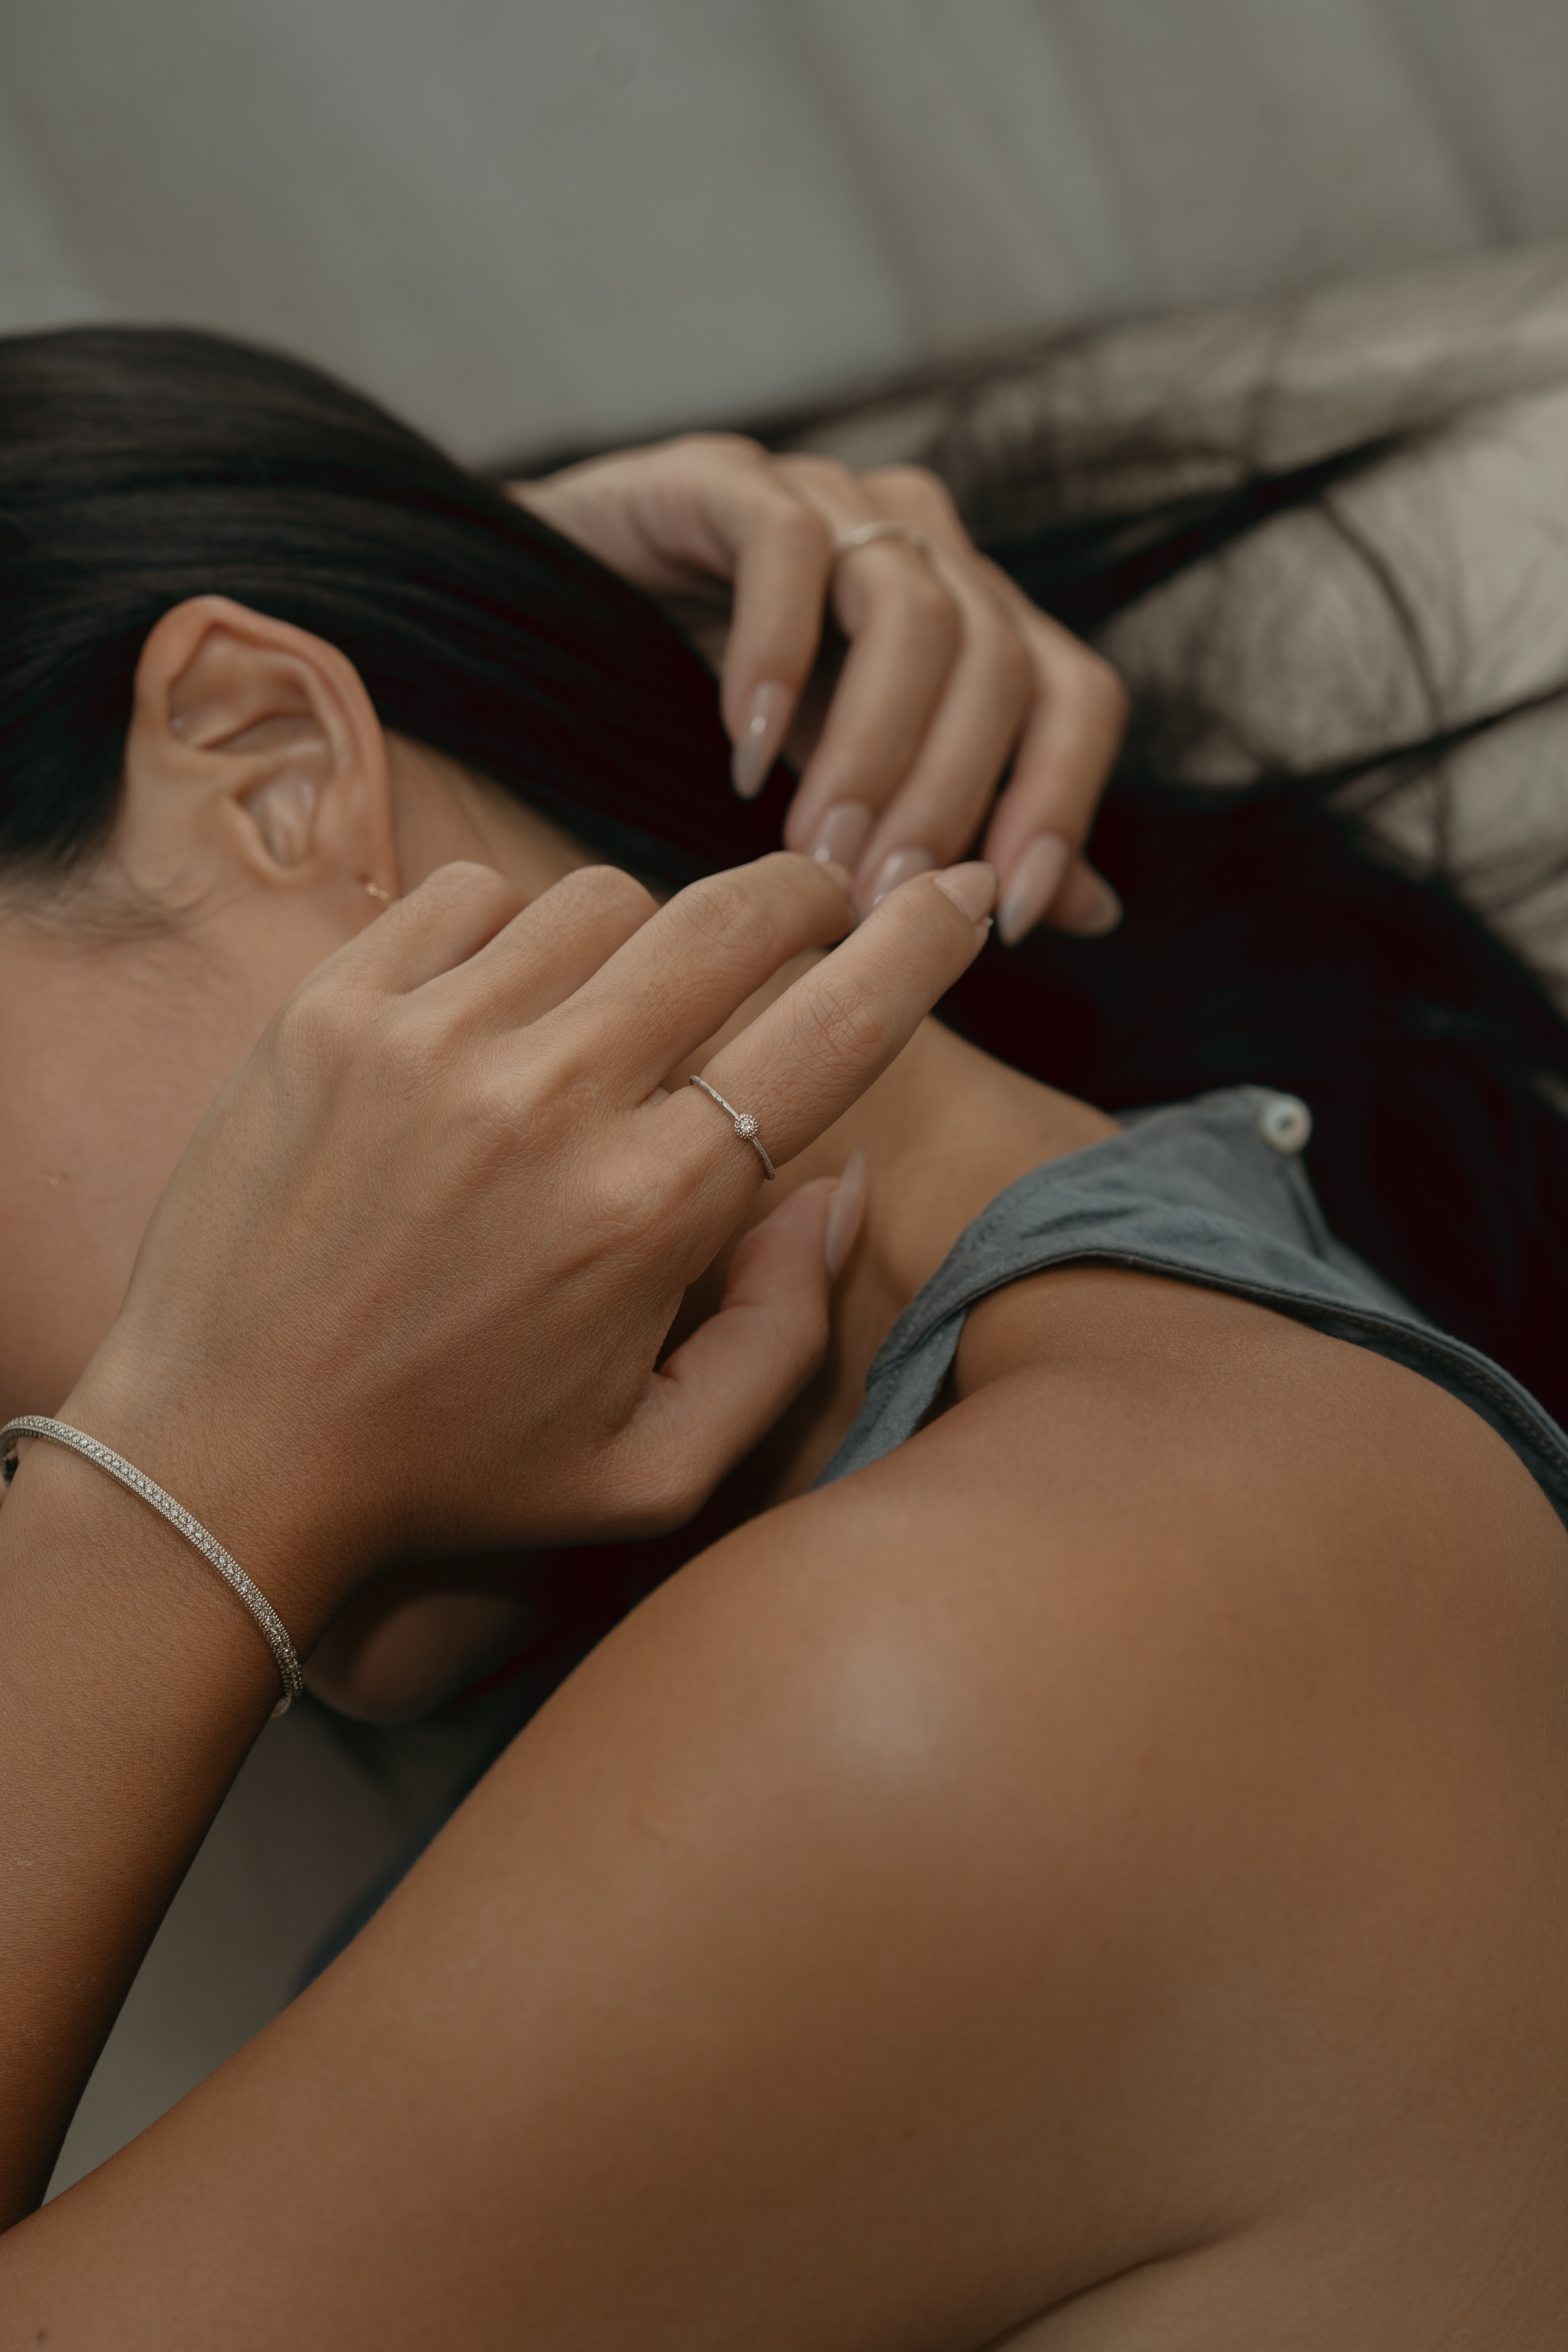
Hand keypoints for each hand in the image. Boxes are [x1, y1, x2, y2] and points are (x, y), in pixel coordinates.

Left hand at [65, 851, 996, 1645]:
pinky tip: (503, 1002)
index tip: (962, 893)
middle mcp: (548, 1101)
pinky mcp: (329, 1009)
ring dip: (645, 932)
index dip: (921, 945)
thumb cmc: (454, 1471)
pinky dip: (511, 927)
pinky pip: (467, 894)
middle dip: (804, 893)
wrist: (223, 1455)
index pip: (833, 1028)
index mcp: (645, 1212)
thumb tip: (829, 1189)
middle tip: (819, 904)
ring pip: (601, 896)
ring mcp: (428, 1040)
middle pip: (730, 919)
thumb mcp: (652, 1470)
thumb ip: (776, 1337)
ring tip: (626, 998)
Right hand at [513, 436, 1126, 942]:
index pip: (1077, 697)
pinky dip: (776, 656)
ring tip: (812, 850)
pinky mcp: (732, 476)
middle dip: (945, 802)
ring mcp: (835, 499)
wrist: (550, 623)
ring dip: (869, 751)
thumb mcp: (852, 789)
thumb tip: (1091, 911)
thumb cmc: (715, 707)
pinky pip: (787, 546)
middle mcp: (926, 544)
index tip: (1002, 920)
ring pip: (912, 609)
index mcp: (976, 617)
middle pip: (997, 664)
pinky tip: (744, 749)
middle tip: (877, 907)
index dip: (1061, 805)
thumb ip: (964, 838)